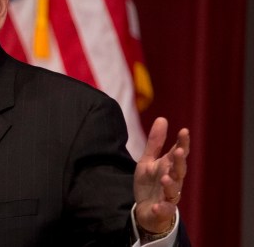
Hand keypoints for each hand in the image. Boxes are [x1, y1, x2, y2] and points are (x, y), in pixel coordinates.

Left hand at [133, 117, 189, 233]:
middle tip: (179, 151)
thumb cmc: (150, 183)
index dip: (182, 143)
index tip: (184, 130)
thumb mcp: (148, 161)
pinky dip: (162, 208)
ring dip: (170, 184)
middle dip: (180, 162)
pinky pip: (165, 210)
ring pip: (174, 190)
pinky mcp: (163, 211)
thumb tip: (162, 118)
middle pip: (179, 171)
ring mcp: (169, 196)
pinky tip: (157, 206)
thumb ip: (155, 142)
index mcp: (169, 167)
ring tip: (165, 178)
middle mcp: (173, 180)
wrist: (146, 210)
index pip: (179, 153)